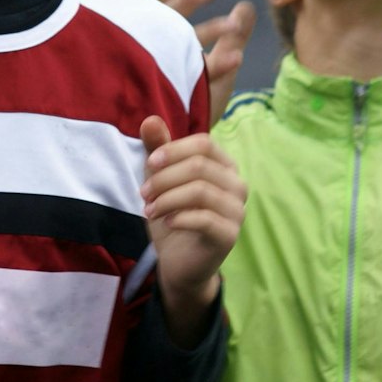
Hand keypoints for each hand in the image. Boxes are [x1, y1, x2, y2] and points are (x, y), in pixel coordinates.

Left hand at [139, 115, 246, 346]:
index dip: (173, 150)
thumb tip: (149, 120)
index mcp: (223, 166)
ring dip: (167, 198)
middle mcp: (236, 185)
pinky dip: (179, 217)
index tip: (149, 164)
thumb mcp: (160, 179)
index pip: (203, 143)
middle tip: (144, 194)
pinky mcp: (230, 235)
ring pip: (201, 191)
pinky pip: (205, 219)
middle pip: (199, 166)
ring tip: (149, 209)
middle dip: (164, 178)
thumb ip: (157, 149)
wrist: (179, 261)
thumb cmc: (173, 215)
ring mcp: (237, 211)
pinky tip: (166, 222)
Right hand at [156, 0, 256, 118]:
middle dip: (189, 1)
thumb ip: (233, 38)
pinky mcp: (166, 95)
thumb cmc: (191, 107)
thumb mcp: (217, 68)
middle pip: (169, 20)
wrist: (174, 149)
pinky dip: (215, 64)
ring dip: (202, 27)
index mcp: (162, 45)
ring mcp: (156, 72)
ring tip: (229, 17)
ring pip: (174, 40)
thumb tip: (246, 5)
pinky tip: (235, 55)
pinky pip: (189, 74)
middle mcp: (155, 54)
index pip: (165, 5)